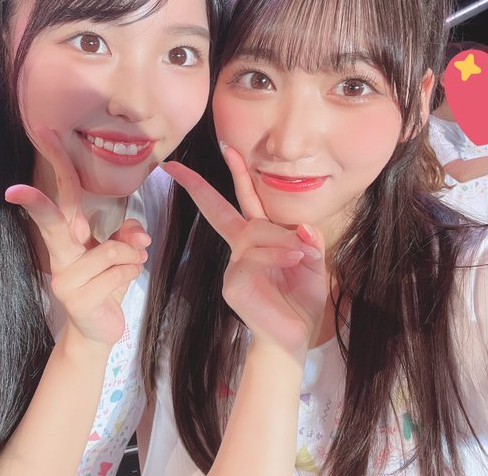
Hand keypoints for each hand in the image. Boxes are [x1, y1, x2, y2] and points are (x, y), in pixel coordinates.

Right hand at [5, 128, 150, 345]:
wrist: (98, 331)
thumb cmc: (105, 286)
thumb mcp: (119, 256)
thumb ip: (127, 235)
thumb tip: (139, 233)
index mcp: (66, 242)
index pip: (56, 210)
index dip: (41, 191)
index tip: (30, 164)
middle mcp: (59, 258)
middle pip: (52, 224)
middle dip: (36, 204)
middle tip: (15, 189)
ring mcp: (65, 281)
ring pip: (109, 251)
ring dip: (132, 254)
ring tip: (136, 260)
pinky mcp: (79, 300)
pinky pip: (117, 274)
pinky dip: (132, 271)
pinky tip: (131, 275)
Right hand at [161, 145, 327, 356]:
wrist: (294, 338)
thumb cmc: (300, 301)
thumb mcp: (313, 263)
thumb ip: (309, 239)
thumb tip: (301, 225)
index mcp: (257, 240)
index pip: (243, 201)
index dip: (236, 174)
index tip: (226, 148)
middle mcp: (241, 249)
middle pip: (218, 209)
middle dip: (197, 186)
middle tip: (174, 167)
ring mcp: (234, 266)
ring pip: (254, 232)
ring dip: (281, 239)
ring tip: (303, 255)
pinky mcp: (233, 284)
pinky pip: (253, 257)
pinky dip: (277, 254)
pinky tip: (293, 260)